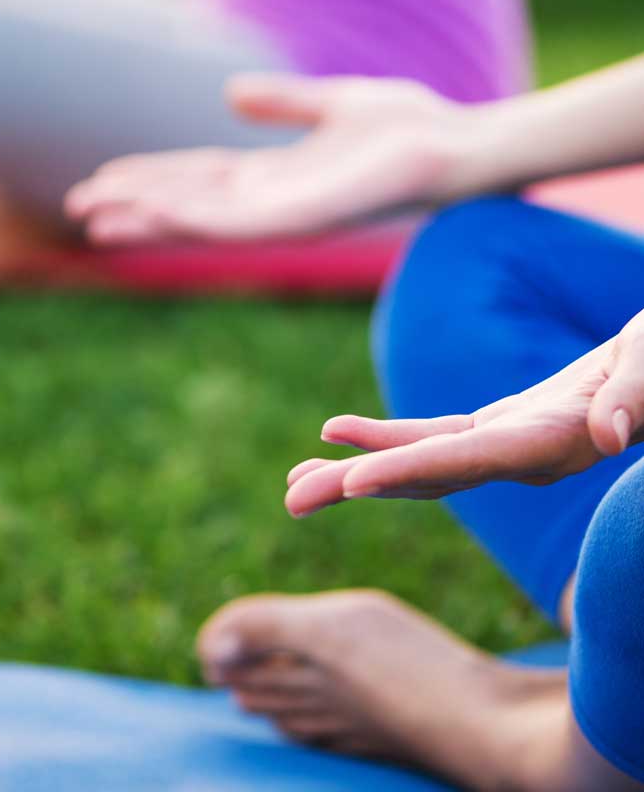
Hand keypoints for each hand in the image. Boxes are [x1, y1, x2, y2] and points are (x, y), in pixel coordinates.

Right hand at [66, 74, 473, 243]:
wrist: (457, 144)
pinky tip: (148, 213)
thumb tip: (229, 92)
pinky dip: (187, 219)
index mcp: (276, 174)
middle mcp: (272, 200)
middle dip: (134, 203)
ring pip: (198, 220)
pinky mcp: (301, 221)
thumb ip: (282, 102)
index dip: (150, 178)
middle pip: (187, 202)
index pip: (197, 178)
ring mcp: (284, 215)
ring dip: (145, 218)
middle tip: (79, 206)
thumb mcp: (332, 102)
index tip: (104, 177)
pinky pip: (233, 224)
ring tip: (92, 218)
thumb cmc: (408, 125)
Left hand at [285, 310, 643, 516]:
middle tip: (289, 500)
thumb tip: (608, 435)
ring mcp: (508, 447)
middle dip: (358, 488)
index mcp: (553, 444)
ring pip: (419, 465)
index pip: (470, 462)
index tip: (352, 483)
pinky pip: (432, 438)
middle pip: (427, 476)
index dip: (410, 470)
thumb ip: (634, 397)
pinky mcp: (502, 430)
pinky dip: (385, 439)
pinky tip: (337, 437)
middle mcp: (522, 458)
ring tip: (292, 482)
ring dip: (355, 473)